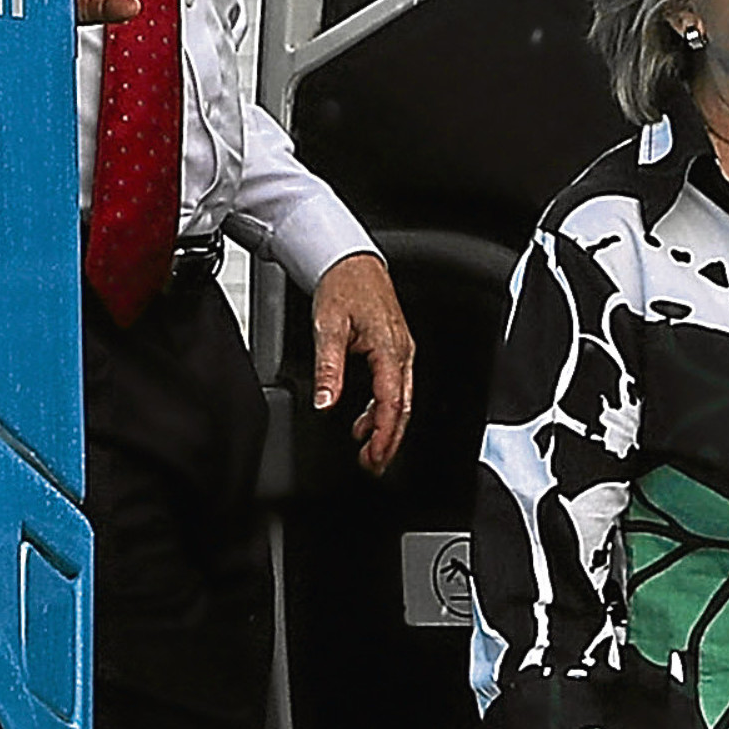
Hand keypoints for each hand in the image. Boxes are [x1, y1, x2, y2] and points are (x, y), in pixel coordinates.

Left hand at [310, 252, 414, 473]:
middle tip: (374, 465)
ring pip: (401, 400)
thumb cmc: (344, 287)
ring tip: (369, 451)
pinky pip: (395, 387)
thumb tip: (326, 402)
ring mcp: (401, 351)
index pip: (391, 403)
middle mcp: (402, 353)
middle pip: (403, 407)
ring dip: (386, 428)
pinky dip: (382, 409)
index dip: (383, 434)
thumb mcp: (328, 327)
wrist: (351, 262)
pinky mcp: (394, 350)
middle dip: (389, 440)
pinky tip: (364, 421)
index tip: (372, 457)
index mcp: (390, 350)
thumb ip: (328, 368)